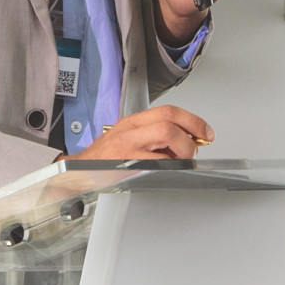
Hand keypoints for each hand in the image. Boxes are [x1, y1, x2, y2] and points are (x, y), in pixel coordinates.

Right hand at [74, 106, 211, 162]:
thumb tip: (189, 140)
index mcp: (133, 122)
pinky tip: (167, 170)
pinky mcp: (125, 164)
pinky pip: (156, 162)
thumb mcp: (130, 138)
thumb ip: (156, 136)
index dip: (193, 121)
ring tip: (179, 159)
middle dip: (191, 133)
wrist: (79, 172)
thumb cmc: (105, 158)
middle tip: (195, 147)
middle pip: (169, 120)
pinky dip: (169, 166)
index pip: (169, 111)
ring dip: (182, 149)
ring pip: (165, 134)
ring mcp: (127, 146)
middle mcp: (130, 130)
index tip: (205, 132)